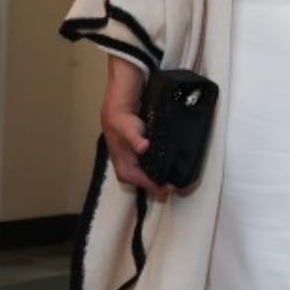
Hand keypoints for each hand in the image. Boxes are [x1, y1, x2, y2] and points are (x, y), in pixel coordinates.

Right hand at [100, 63, 166, 196]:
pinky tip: (161, 166)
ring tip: (167, 179)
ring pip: (137, 172)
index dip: (150, 185)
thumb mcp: (128, 126)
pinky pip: (141, 164)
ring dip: (151, 177)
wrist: (119, 100)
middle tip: (170, 186)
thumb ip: (135, 138)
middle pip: (136, 179)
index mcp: (120, 158)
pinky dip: (150, 168)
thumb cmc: (122, 115)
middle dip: (151, 185)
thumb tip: (142, 148)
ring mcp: (126, 155)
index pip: (135, 178)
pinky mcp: (133, 149)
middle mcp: (122, 159)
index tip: (167, 189)